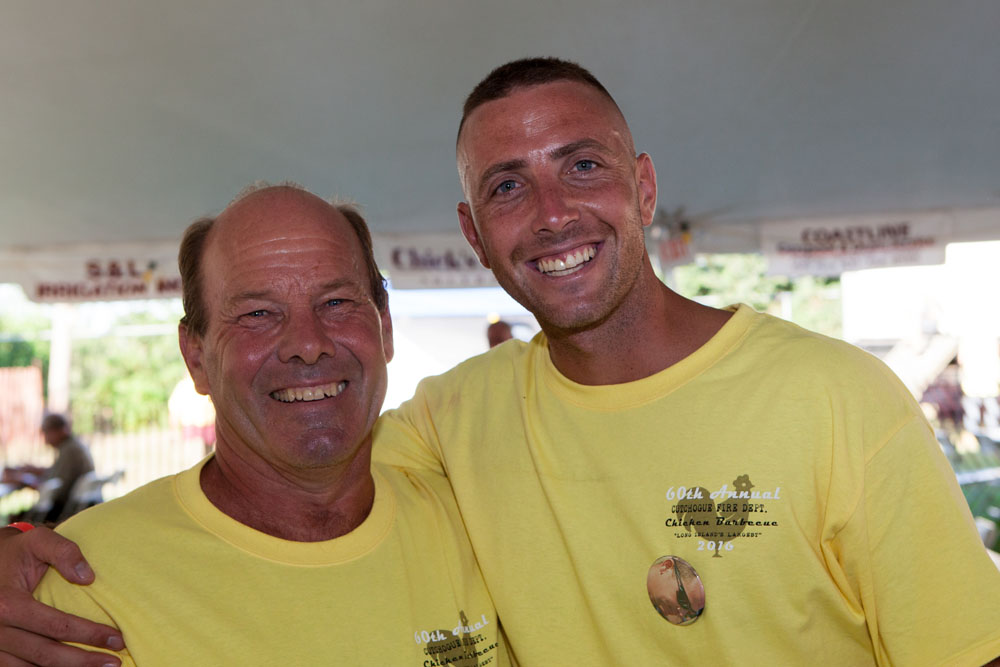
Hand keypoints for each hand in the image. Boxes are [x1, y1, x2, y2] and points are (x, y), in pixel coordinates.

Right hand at [0, 526, 123, 665]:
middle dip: (83, 661)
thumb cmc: (17, 552)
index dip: (90, 634)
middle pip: (45, 654)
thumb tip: (88, 578)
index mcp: (8, 603)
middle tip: (114, 664)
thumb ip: (64, 551)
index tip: (118, 639)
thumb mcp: (38, 540)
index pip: (57, 626)